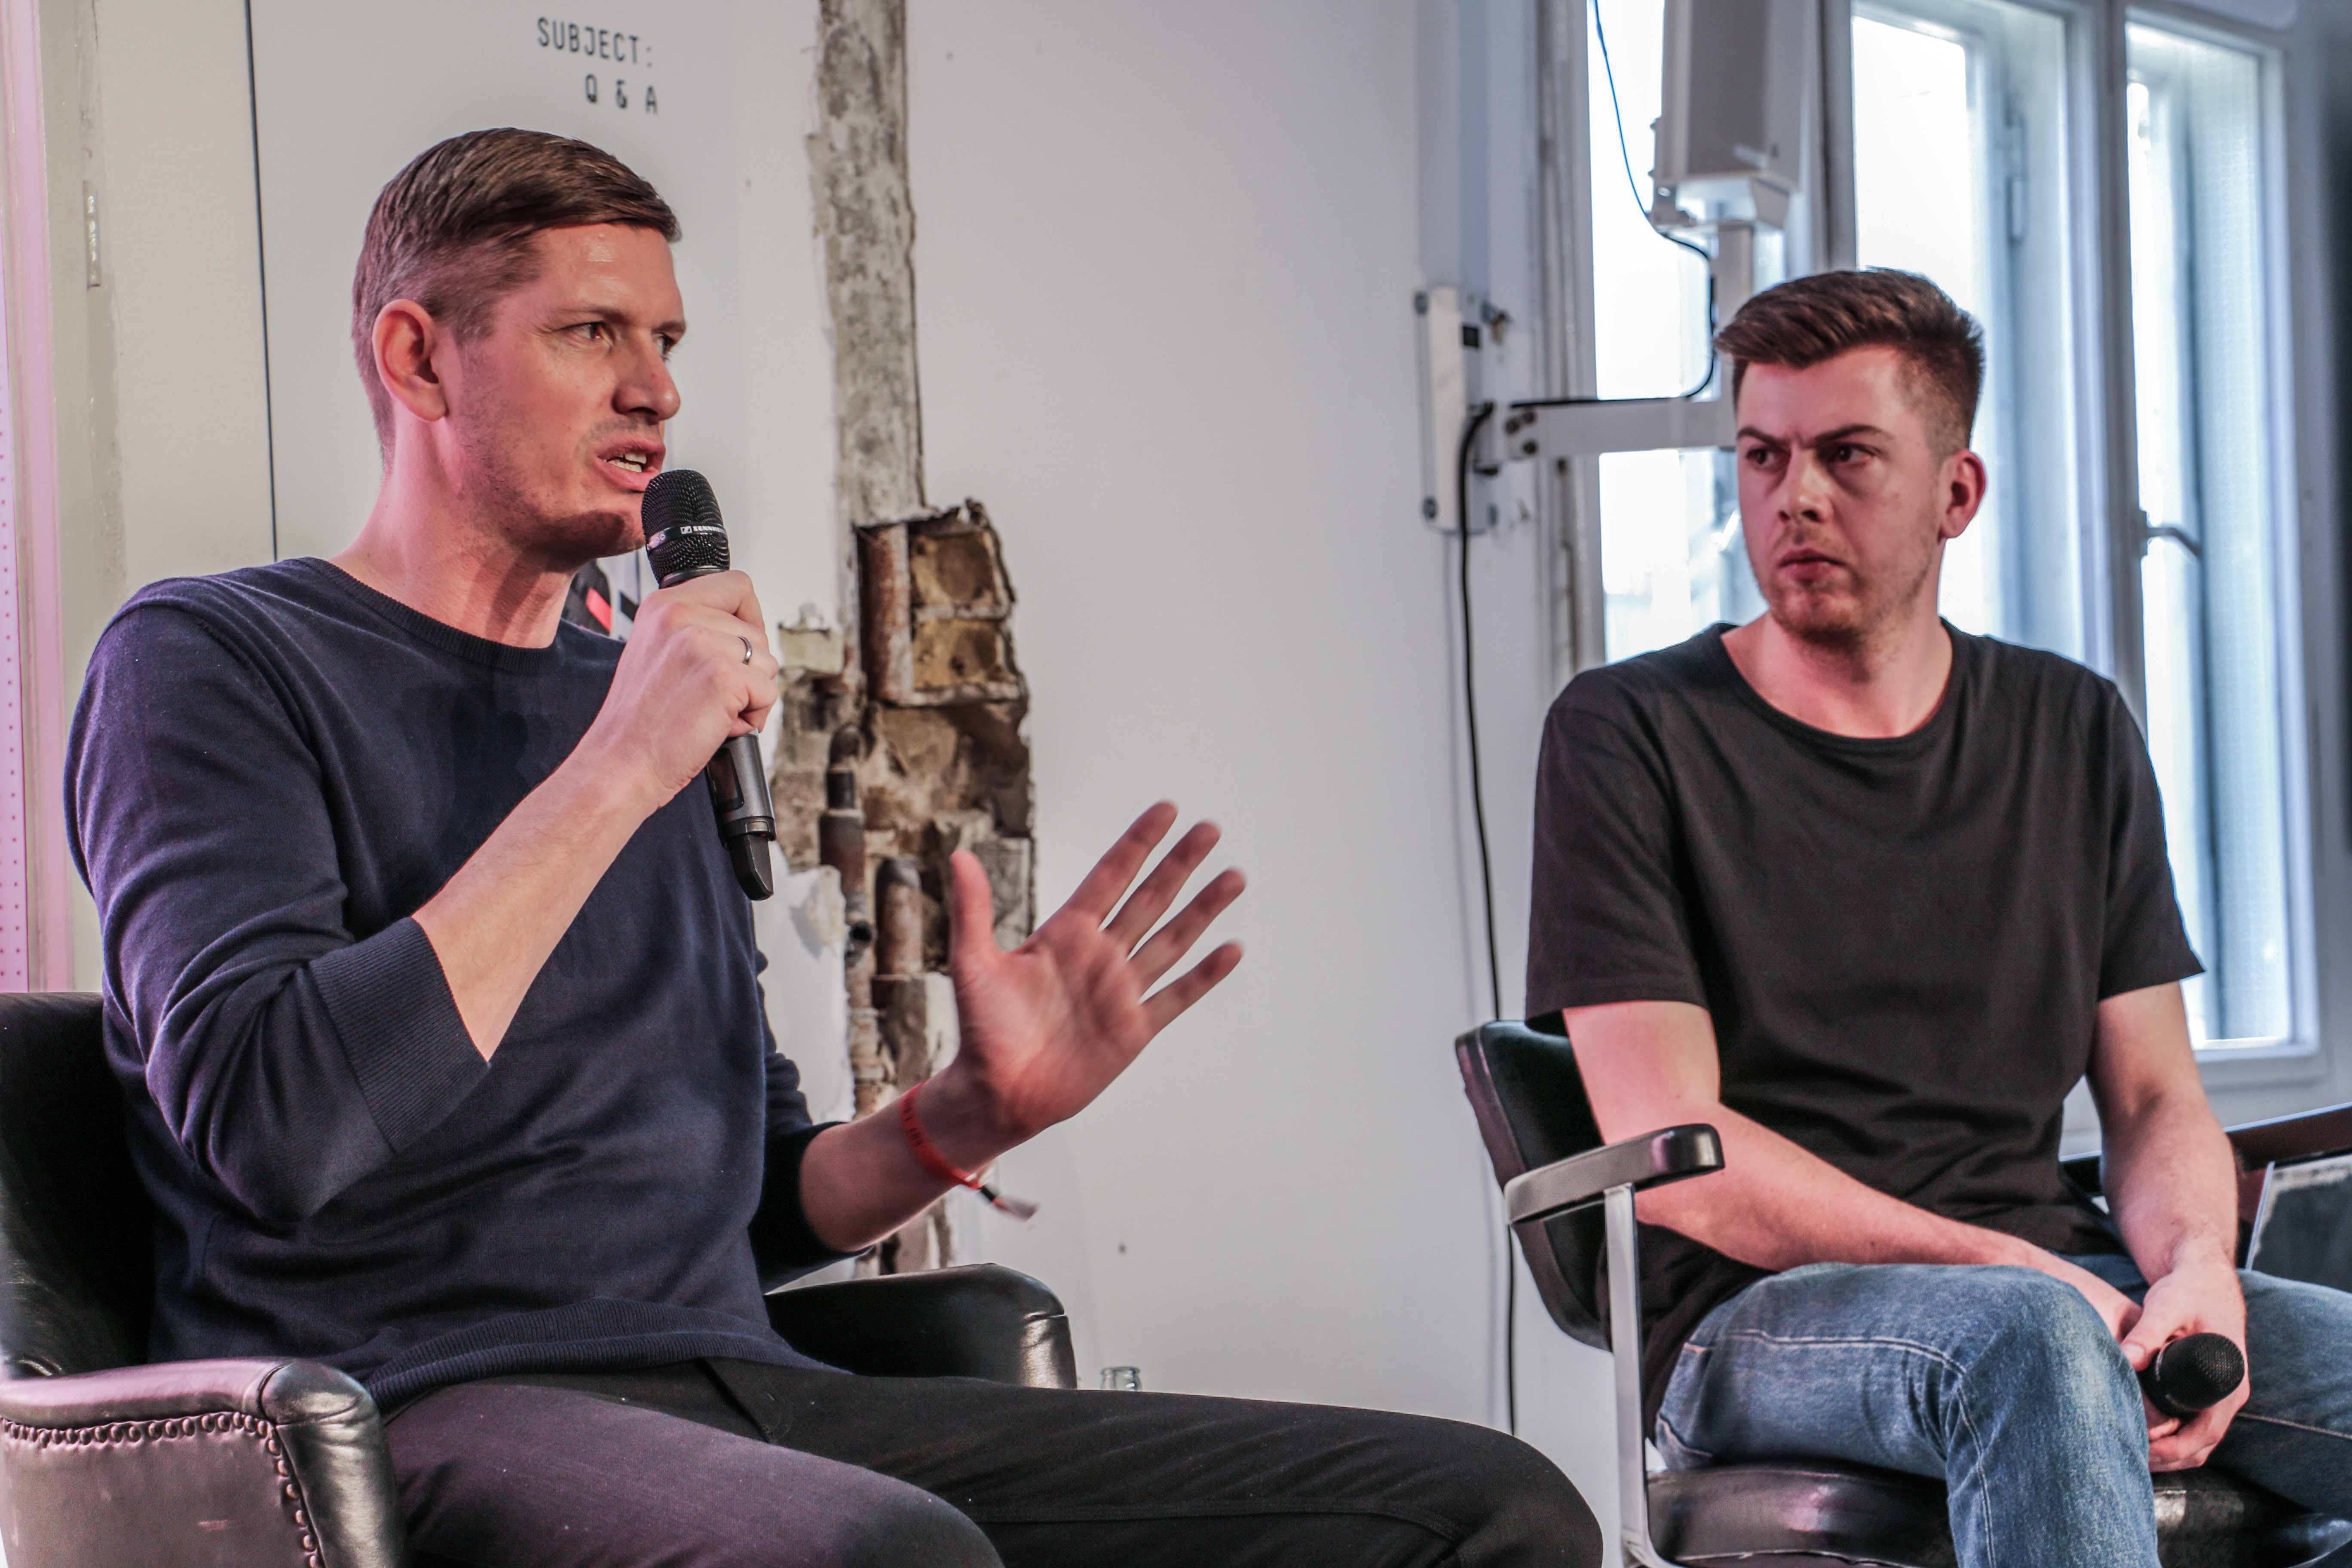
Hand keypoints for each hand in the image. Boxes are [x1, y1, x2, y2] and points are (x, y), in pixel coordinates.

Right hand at [578, 570, 777, 809]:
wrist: (620, 763)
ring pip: (768, 661)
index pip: (736, 585)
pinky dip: (756, 715)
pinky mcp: (721, 676)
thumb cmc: (640, 721)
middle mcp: (678, 615)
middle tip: (712, 696)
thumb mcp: (655, 652)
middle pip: (758, 629)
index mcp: (663, 604)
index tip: (739, 650)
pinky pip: (769, 691)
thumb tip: (744, 629)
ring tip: (712, 711)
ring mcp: (699, 643)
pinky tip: (720, 725)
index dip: (750, 618)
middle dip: (749, 668)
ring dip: (752, 694)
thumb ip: (693, 631)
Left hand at [920, 802, 1244, 1165]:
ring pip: (1172, 939)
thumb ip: (972, 909)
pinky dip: (1205, 975)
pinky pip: (1177, 996)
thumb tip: (958, 855)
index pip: (1110, 876)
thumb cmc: (980, 1031)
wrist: (996, 1094)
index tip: (1166, 810)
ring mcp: (1121, 991)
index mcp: (1066, 934)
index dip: (1138, 843)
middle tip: (1210, 829)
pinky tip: (1231, 949)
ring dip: (1203, 909)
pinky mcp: (1134, 1029)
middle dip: (1180, 864)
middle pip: (1150, 898)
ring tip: (1234, 876)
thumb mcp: (972, 963)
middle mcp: (1100, 956)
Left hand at [2124, 1256, 2247, 1470]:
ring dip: (2170, 1452)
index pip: (2205, 1432)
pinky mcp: (2209, 1391)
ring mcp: (2222, 1395)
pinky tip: (2143, 1438)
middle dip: (2168, 1457)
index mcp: (2229, 1382)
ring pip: (2199, 1439)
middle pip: (2202, 1443)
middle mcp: (2231, 1394)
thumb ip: (2148, 1331)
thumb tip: (2127, 1358)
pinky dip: (2173, 1438)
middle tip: (2128, 1460)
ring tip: (2131, 1454)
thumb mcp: (2167, 1306)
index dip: (2173, 1448)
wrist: (2204, 1279)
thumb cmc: (2188, 1291)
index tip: (2141, 1452)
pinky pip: (2195, 1425)